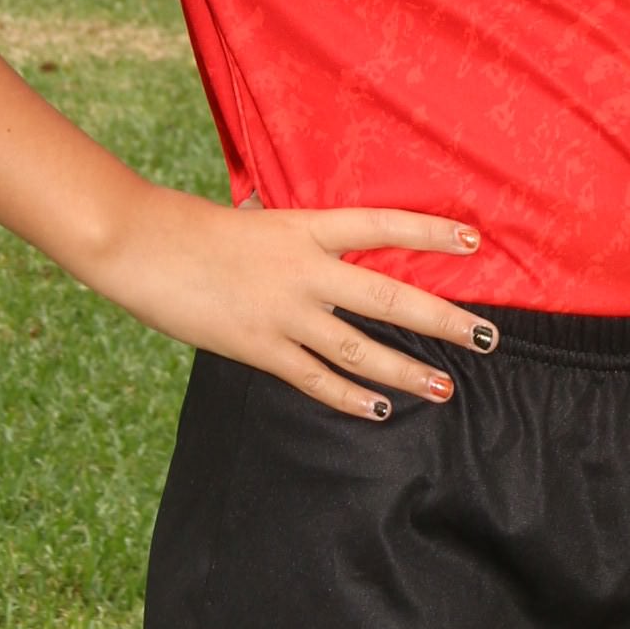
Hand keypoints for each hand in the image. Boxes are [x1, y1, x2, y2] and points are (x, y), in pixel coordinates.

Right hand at [95, 191, 495, 420]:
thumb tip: (306, 229)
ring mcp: (285, 312)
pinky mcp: (259, 348)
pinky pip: (315, 379)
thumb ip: (288, 231)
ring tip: (444, 386)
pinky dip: (349, 398)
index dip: (430, 233)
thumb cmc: (192, 229)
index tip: (473, 241)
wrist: (142, 246)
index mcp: (306, 228)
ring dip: (407, 370)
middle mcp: (306, 270)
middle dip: (444, 320)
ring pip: (362, 349)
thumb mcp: (254, 219)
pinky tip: (379, 409)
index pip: (383, 226)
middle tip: (487, 338)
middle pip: (391, 297)